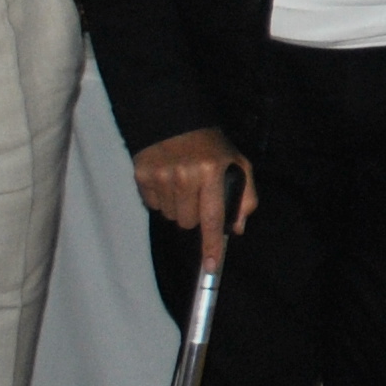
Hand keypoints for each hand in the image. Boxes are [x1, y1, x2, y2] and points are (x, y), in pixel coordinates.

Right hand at [131, 127, 257, 264]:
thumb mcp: (238, 164)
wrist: (174, 119)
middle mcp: (185, 176)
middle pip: (188, 222)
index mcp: (212, 172)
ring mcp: (161, 176)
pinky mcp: (142, 176)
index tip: (211, 266)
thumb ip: (244, 197)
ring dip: (178, 206)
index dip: (212, 245)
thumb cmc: (211, 146)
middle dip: (194, 214)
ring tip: (182, 183)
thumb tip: (237, 229)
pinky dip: (161, 198)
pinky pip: (153, 205)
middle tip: (197, 192)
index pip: (212, 218)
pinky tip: (167, 180)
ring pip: (171, 216)